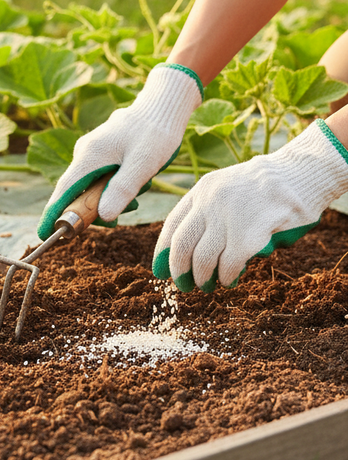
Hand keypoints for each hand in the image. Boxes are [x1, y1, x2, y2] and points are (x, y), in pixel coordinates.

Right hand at [37, 63, 202, 239]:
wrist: (163, 106)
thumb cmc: (155, 133)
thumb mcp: (143, 164)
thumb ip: (122, 190)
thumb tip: (103, 216)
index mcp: (89, 155)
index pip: (64, 190)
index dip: (53, 214)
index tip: (43, 233)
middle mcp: (84, 153)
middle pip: (77, 192)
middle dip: (93, 210)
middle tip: (120, 218)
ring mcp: (92, 152)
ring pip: (91, 186)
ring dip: (110, 198)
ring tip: (139, 193)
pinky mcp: (101, 152)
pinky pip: (99, 178)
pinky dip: (113, 187)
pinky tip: (136, 183)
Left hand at [153, 120, 347, 291]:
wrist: (299, 174)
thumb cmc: (264, 185)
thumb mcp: (225, 186)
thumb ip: (206, 208)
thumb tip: (189, 247)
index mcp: (201, 190)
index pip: (171, 226)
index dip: (163, 252)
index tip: (160, 270)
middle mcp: (209, 203)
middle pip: (181, 246)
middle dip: (178, 270)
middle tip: (183, 285)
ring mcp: (228, 218)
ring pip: (202, 259)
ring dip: (202, 278)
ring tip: (208, 285)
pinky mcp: (249, 234)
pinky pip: (228, 265)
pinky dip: (226, 277)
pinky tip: (229, 280)